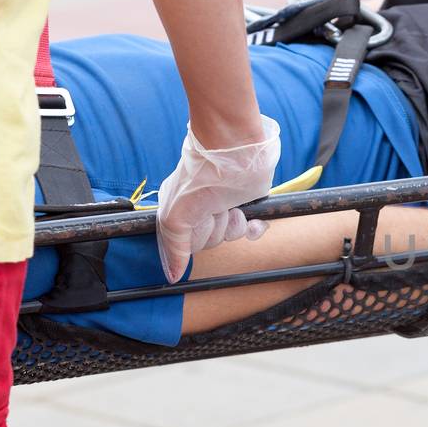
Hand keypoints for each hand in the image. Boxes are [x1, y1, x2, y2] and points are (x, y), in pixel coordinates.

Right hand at [156, 115, 280, 282]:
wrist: (234, 150)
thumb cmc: (200, 177)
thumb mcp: (176, 216)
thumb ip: (174, 248)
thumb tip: (172, 276)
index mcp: (178, 210)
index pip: (185, 245)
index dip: (193, 239)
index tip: (194, 226)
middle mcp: (201, 210)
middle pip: (209, 241)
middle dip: (214, 230)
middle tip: (212, 210)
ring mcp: (224, 206)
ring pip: (231, 235)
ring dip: (233, 224)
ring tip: (229, 204)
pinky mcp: (246, 203)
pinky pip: (252, 229)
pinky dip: (255, 227)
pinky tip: (255, 220)